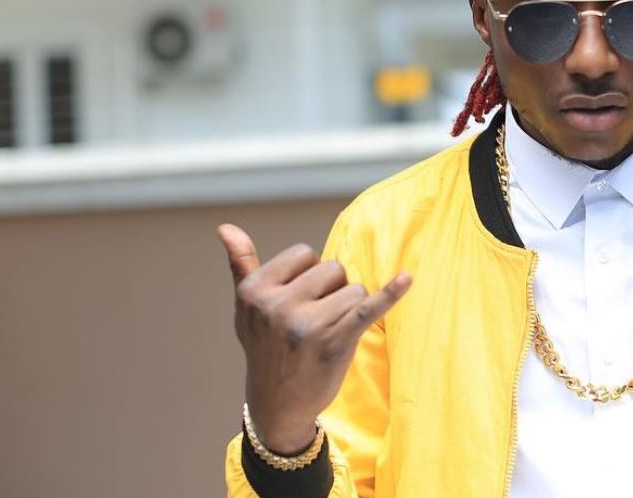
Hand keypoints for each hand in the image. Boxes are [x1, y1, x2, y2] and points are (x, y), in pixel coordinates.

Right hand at [219, 223, 411, 453]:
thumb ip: (241, 264)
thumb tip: (225, 227)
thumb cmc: (265, 348)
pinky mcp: (335, 342)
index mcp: (255, 291)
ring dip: (349, 308)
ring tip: (328, 333)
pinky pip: (367, 308)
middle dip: (332, 290)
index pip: (304, 253)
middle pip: (333, 268)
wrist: (277, 405)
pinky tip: (407, 278)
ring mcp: (307, 324)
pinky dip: (390, 293)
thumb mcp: (246, 308)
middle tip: (314, 322)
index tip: (298, 301)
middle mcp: (278, 305)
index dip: (309, 275)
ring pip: (353, 288)